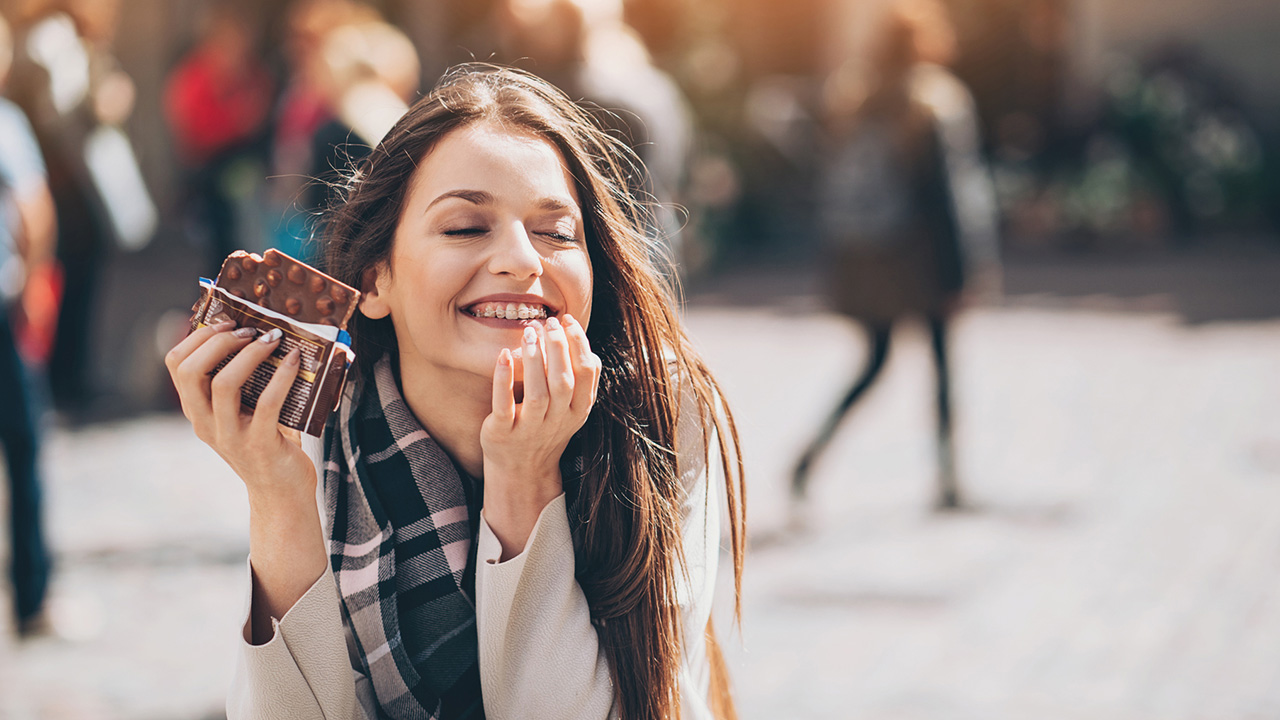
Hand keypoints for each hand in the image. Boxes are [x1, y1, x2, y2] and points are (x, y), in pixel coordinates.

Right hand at [165, 321, 313, 502]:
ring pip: (224, 384)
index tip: (225, 322)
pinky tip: (295, 360)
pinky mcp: (260, 444)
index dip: (197, 336)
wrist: (281, 494)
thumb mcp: (243, 412)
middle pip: (191, 371)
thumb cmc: (267, 444)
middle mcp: (205, 424)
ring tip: (271, 339)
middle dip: (218, 341)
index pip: (175, 365)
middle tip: (248, 330)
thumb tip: (263, 332)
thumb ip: (244, 383)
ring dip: (249, 354)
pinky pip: (267, 402)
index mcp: (197, 411)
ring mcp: (230, 436)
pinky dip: (282, 376)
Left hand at [480, 314, 600, 558]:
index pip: (586, 374)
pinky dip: (503, 380)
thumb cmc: (545, 430)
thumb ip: (581, 384)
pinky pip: (504, 406)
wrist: (521, 471)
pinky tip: (503, 355)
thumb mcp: (571, 412)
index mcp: (577, 411)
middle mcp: (557, 421)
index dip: (579, 344)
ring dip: (535, 361)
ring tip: (529, 332)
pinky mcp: (503, 434)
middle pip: (563, 382)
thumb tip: (588, 349)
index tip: (567, 320)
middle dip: (558, 348)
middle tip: (548, 323)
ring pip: (538, 394)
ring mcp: (530, 429)